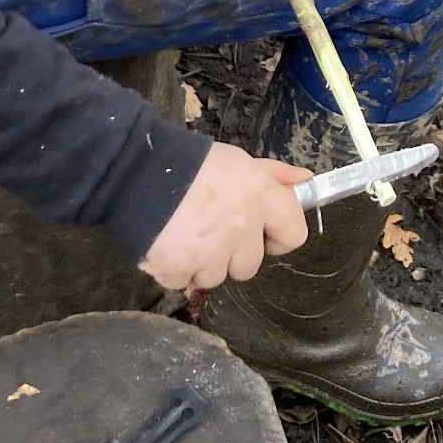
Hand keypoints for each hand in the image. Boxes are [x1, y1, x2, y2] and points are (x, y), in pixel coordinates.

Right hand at [138, 142, 310, 289]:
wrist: (137, 173)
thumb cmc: (191, 163)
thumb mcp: (238, 161)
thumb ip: (273, 176)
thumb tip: (305, 181)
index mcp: (260, 199)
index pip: (294, 234)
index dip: (278, 234)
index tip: (263, 229)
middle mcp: (242, 230)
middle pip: (251, 264)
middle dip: (234, 252)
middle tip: (212, 228)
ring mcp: (211, 256)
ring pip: (217, 276)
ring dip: (204, 262)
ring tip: (185, 232)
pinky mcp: (181, 272)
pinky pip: (186, 282)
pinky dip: (178, 268)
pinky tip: (168, 242)